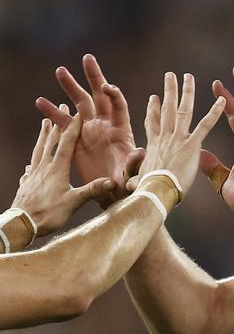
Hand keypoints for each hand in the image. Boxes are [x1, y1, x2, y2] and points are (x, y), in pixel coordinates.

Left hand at [12, 114, 115, 235]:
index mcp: (57, 169)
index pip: (67, 144)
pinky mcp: (26, 184)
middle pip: (51, 141)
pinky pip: (30, 168)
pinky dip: (33, 161)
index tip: (77, 114)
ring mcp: (33, 175)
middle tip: (61, 108)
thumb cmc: (48, 214)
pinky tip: (30, 163)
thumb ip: (92, 190)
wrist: (21, 225)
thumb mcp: (73, 202)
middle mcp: (44, 168)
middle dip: (58, 124)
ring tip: (45, 124)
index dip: (73, 128)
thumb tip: (113, 182)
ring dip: (43, 136)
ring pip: (39, 150)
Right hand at [35, 54, 135, 207]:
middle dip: (94, 77)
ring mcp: (90, 130)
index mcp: (121, 129)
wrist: (112, 193)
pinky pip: (63, 123)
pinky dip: (53, 112)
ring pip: (80, 104)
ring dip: (71, 87)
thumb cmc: (127, 183)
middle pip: (99, 96)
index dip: (114, 95)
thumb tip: (140, 152)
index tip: (107, 86)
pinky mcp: (77, 139)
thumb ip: (134, 163)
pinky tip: (40, 102)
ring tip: (59, 70)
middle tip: (88, 58)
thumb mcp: (132, 173)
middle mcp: (106, 125)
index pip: (118, 105)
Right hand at [130, 72, 224, 193]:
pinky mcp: (192, 145)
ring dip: (186, 91)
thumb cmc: (146, 191)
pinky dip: (214, 112)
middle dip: (169, 91)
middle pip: (166, 109)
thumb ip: (136, 180)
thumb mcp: (137, 183)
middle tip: (170, 76)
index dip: (153, 110)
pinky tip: (222, 100)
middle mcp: (165, 137)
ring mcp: (178, 138)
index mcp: (153, 145)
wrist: (155, 191)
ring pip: (183, 110)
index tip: (154, 98)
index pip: (152, 123)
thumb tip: (129, 185)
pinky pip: (205, 125)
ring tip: (188, 76)